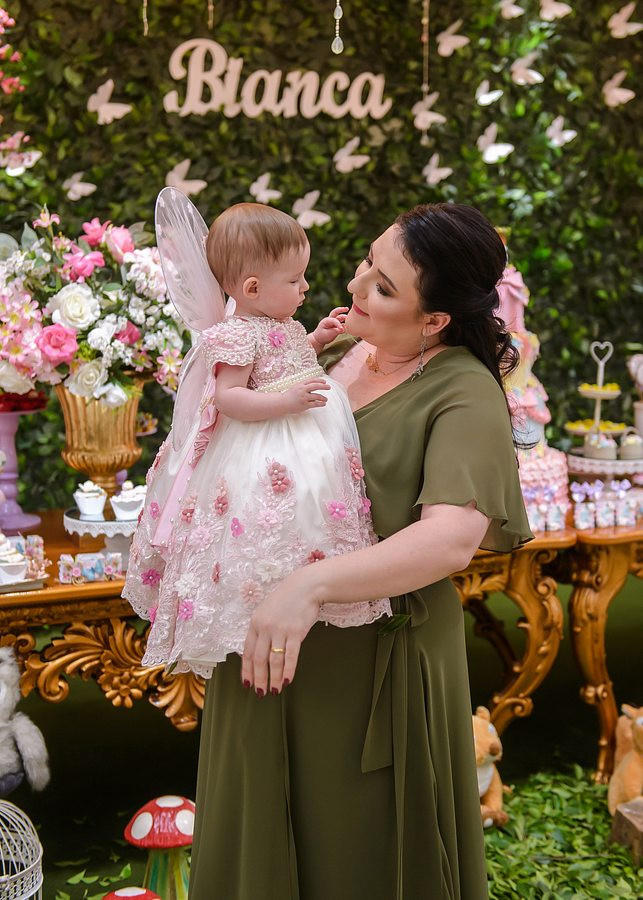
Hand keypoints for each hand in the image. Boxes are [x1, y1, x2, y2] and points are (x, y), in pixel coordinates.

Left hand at [241, 569, 321, 694]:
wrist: (305, 587)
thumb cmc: (286, 599)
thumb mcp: (267, 611)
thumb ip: (261, 629)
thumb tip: (257, 652)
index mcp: (255, 623)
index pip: (248, 652)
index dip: (247, 670)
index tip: (247, 683)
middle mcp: (265, 628)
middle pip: (259, 659)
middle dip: (259, 679)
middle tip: (260, 693)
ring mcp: (280, 630)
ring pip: (274, 660)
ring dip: (274, 678)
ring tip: (274, 690)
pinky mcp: (295, 632)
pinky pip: (290, 656)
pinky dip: (289, 670)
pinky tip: (288, 681)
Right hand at [281, 378, 329, 413]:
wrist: (282, 403)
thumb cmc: (289, 396)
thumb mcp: (295, 387)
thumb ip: (304, 386)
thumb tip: (314, 387)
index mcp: (300, 384)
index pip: (312, 380)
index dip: (319, 380)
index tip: (324, 381)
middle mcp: (302, 390)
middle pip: (316, 386)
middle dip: (324, 386)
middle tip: (329, 387)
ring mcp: (304, 397)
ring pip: (317, 396)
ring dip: (323, 397)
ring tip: (326, 399)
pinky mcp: (305, 405)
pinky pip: (315, 404)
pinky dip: (320, 404)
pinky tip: (323, 403)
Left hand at [311, 306, 348, 350]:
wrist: (319, 339)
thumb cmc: (322, 336)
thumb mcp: (328, 335)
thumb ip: (336, 331)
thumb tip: (343, 329)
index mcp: (326, 320)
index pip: (334, 320)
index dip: (339, 324)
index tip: (342, 330)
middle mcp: (330, 319)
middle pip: (336, 312)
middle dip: (341, 309)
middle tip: (347, 308)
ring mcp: (334, 322)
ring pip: (340, 317)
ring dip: (345, 318)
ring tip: (350, 320)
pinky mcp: (337, 326)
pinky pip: (342, 324)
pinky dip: (346, 324)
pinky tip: (350, 327)